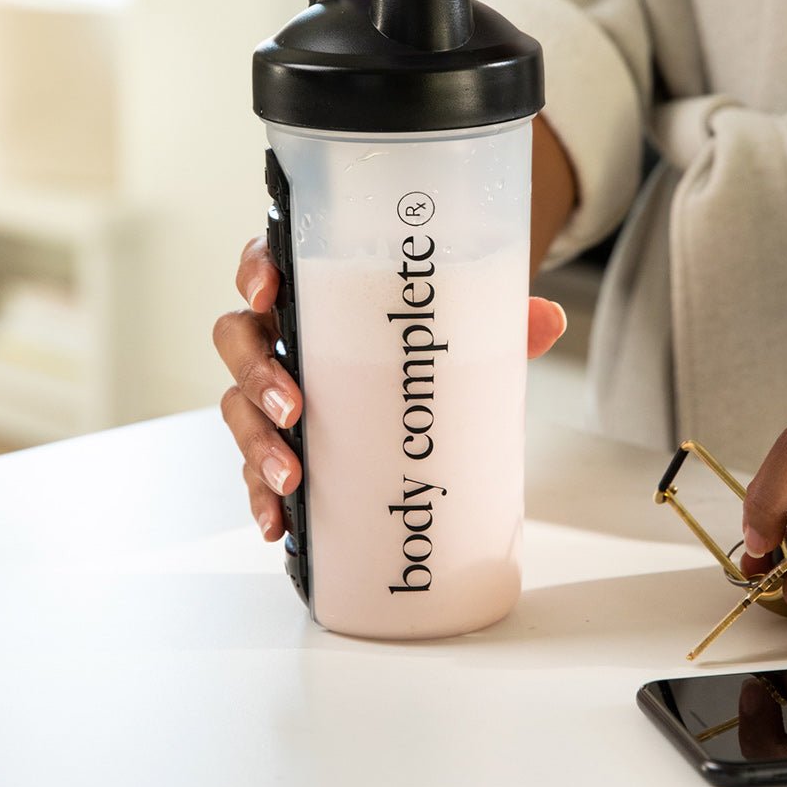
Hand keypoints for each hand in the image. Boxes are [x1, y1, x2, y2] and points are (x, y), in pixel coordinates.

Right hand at [214, 235, 567, 539]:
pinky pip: (252, 465)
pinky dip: (259, 495)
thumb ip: (497, 318)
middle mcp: (280, 334)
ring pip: (236, 406)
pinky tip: (278, 523)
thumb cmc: (414, 338)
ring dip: (256, 442)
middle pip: (237, 339)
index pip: (264, 263)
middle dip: (256, 373)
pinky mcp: (277, 440)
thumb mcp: (455, 324)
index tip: (267, 293)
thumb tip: (549, 320)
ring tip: (293, 477)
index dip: (254, 273)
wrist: (410, 378)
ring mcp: (271, 389)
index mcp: (310, 289)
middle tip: (293, 405)